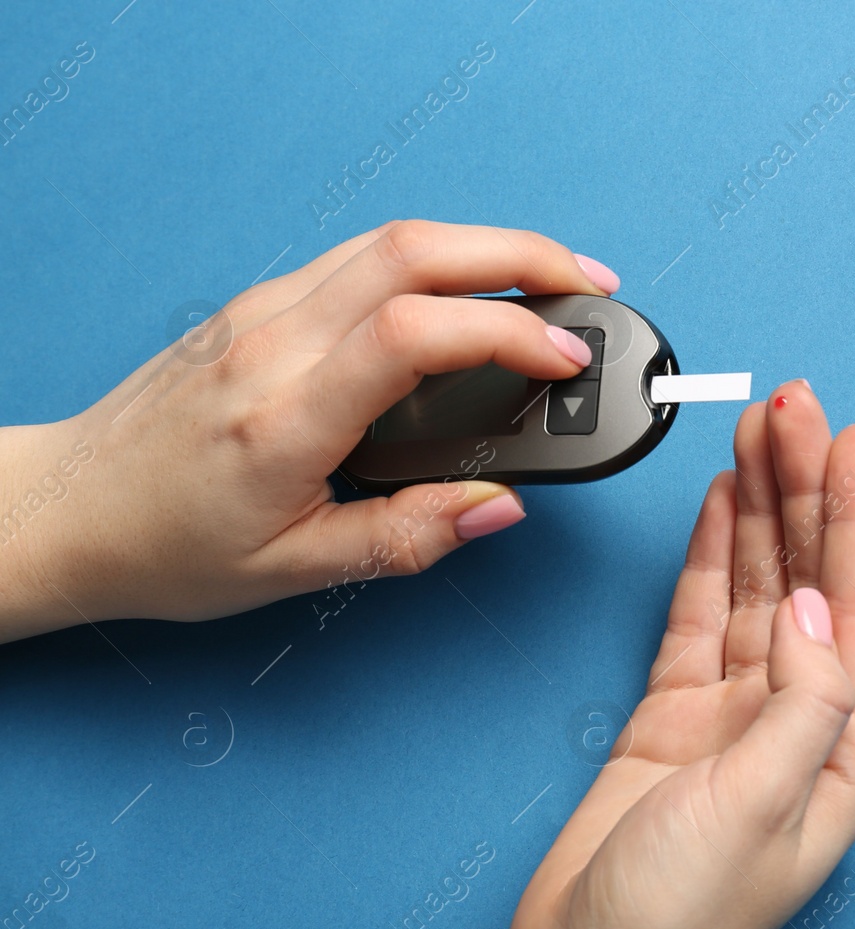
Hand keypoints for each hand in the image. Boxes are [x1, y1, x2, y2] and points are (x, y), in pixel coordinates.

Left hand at [0, 220, 621, 642]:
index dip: (510, 330)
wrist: (70, 507)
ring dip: (486, 246)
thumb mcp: (294, 570)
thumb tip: (501, 506)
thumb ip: (406, 538)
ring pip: (392, 239)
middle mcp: (272, 340)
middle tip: (592, 286)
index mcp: (285, 416)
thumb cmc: (168, 545)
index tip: (569, 359)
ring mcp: (262, 309)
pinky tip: (472, 293)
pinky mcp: (261, 302)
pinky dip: (439, 258)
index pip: (415, 332)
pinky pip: (362, 257)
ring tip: (553, 282)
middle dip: (523, 254)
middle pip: (414, 250)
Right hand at [466, 383, 854, 928]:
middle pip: (812, 579)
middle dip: (805, 490)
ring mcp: (736, 712)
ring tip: (762, 430)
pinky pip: (703, 617)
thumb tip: (820, 606)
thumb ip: (803, 700)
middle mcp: (798, 721)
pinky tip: (725, 506)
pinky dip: (714, 558)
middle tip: (796, 406)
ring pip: (759, 586)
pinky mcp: (676, 712)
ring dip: (762, 508)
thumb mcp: (761, 806)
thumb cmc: (679, 919)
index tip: (854, 440)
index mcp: (841, 749)